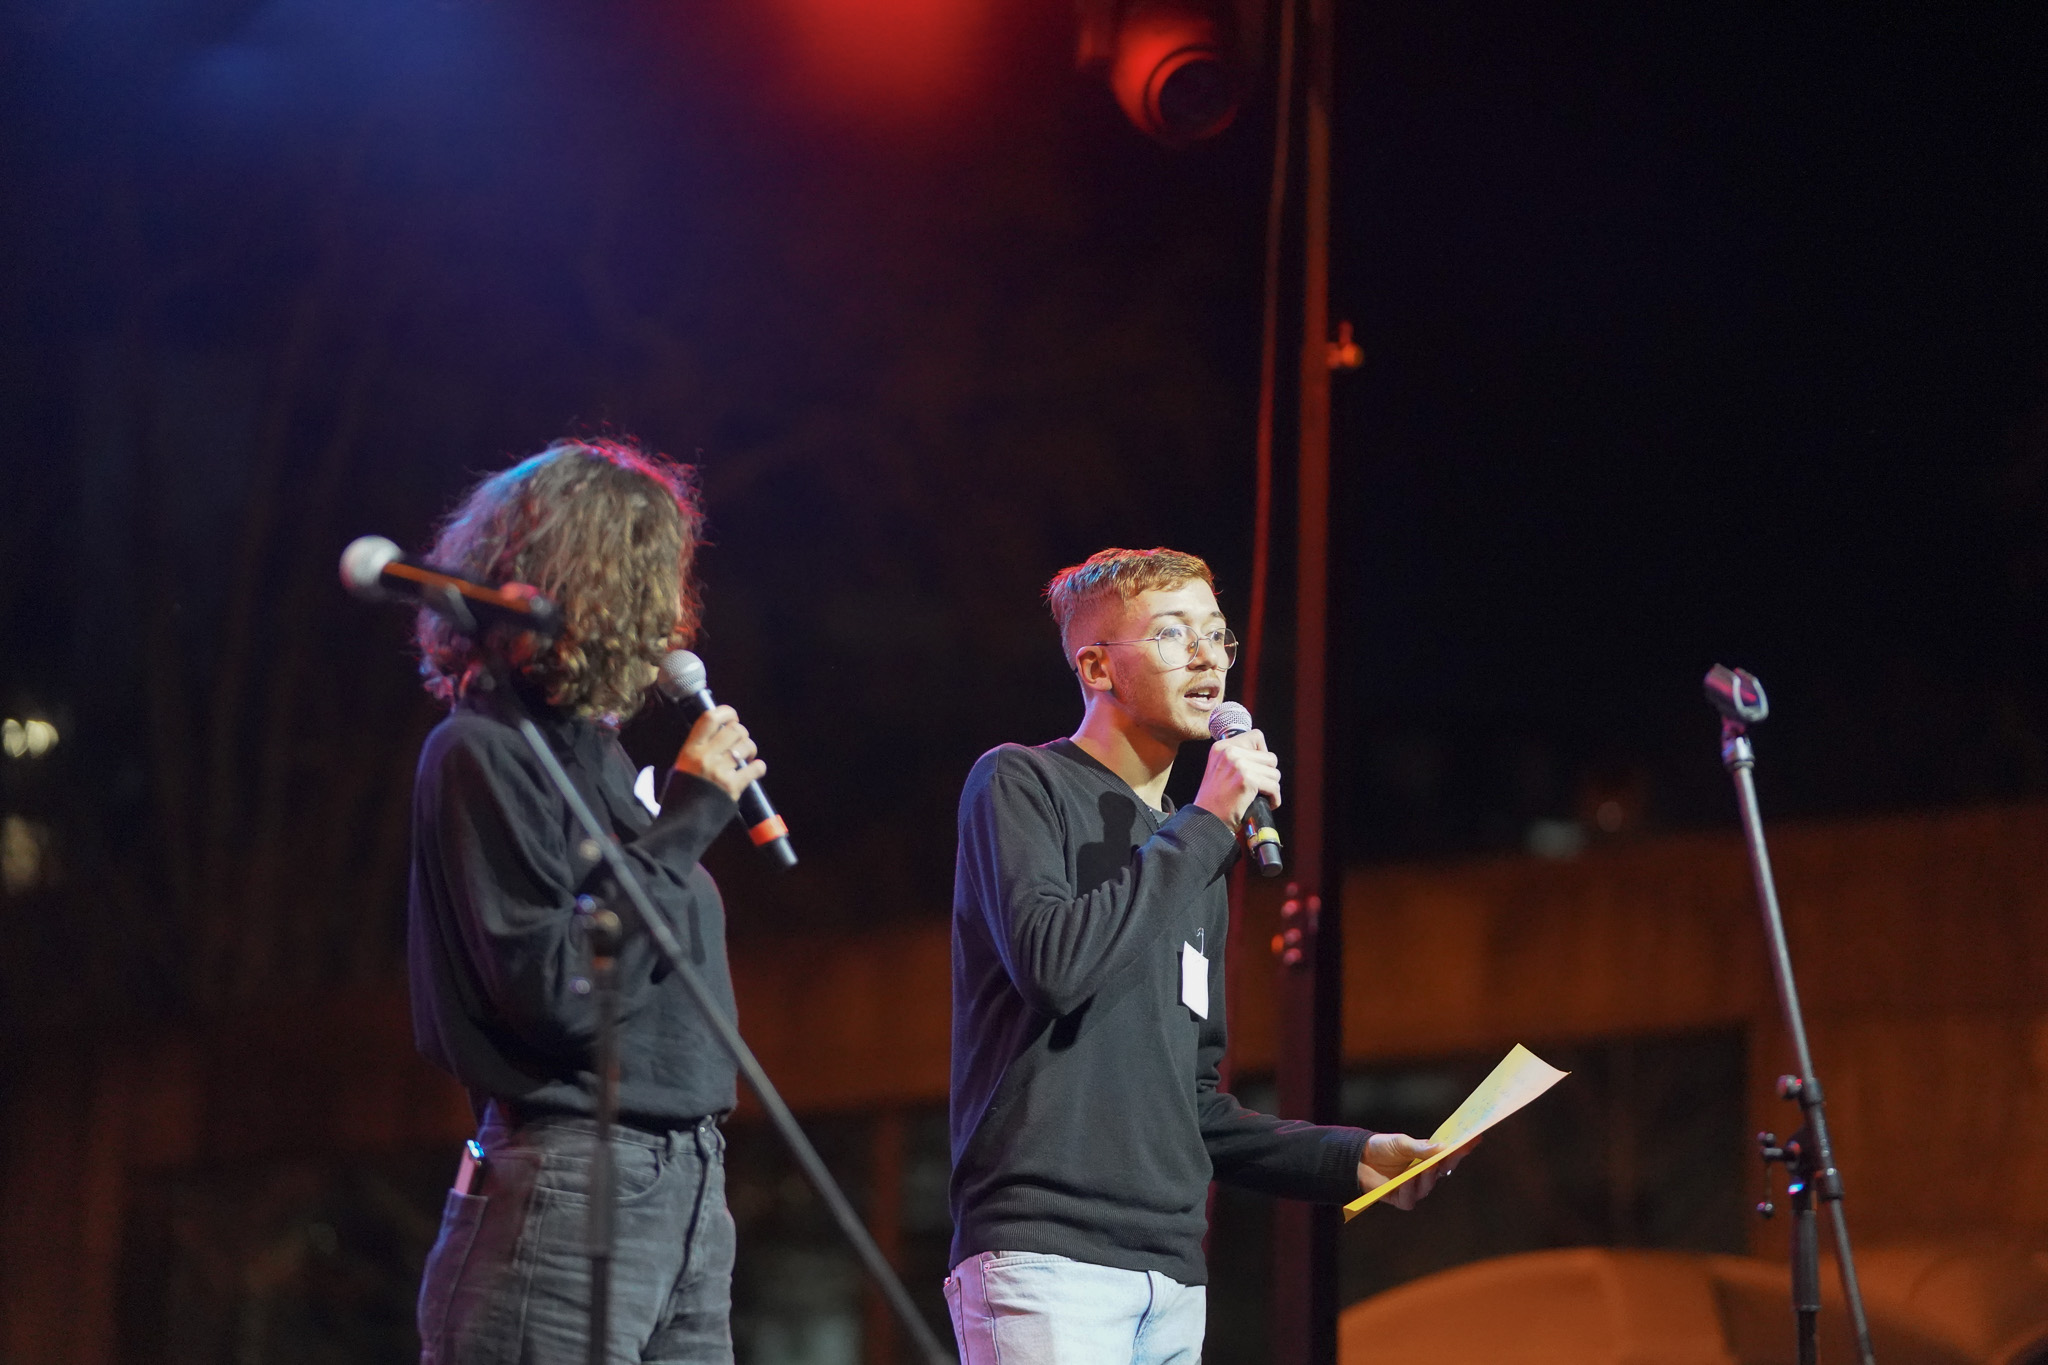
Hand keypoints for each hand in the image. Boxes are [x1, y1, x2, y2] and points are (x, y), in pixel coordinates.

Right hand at [671, 704, 764, 802]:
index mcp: (690, 750)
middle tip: (741, 742)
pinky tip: (755, 769)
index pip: (710, 718)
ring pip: (746, 746)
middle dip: (742, 733)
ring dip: (751, 749)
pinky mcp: (733, 786)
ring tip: (747, 757)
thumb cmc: (680, 797)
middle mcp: (706, 757)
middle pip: (734, 729)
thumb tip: (715, 737)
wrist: (682, 825)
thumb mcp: (680, 768)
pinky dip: (758, 767)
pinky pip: (755, 768)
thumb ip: (696, 751)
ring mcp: (720, 771)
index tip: (732, 717)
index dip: (726, 712)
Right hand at [1193, 728, 1281, 827]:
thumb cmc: (1215, 799)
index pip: (1256, 736)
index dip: (1262, 752)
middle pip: (1270, 756)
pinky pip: (1274, 787)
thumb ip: (1237, 757)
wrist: (1206, 819)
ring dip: (1271, 786)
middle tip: (1260, 786)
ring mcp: (1239, 765)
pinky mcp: (1247, 780)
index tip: (1258, 768)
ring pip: (1274, 773)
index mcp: (1222, 747)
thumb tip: (1264, 754)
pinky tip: (1267, 803)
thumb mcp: (1219, 768)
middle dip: (1268, 774)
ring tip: (1261, 795)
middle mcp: (1229, 752)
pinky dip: (1274, 798)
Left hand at [1356, 1133, 1473, 1210]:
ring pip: (1428, 1186)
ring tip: (1424, 1167)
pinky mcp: (1401, 1198)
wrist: (1358, 1159)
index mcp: (1427, 1157)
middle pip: (1443, 1171)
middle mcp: (1424, 1173)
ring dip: (1426, 1177)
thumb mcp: (1401, 1143)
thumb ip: (1420, 1147)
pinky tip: (1404, 1181)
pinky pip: (1410, 1199)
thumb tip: (1442, 1146)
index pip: (1449, 1154)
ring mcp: (1413, 1187)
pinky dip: (1408, 1190)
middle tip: (1450, 1154)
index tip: (1475, 1137)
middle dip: (1448, 1163)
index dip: (1462, 1148)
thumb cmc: (1382, 1148)